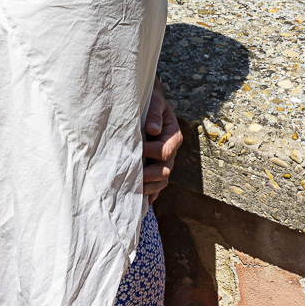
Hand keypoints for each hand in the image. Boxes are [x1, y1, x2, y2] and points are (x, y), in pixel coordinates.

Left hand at [142, 83, 181, 199]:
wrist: (151, 105)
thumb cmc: (152, 103)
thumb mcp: (155, 103)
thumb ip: (154, 114)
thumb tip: (152, 130)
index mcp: (173, 136)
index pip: (164, 151)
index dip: (150, 153)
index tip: (137, 149)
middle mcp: (172, 151)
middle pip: (164, 171)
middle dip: (148, 175)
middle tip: (131, 176)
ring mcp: (165, 162)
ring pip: (162, 181)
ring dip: (149, 187)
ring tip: (134, 190)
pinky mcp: (157, 167)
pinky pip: (158, 185)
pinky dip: (151, 194)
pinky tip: (142, 202)